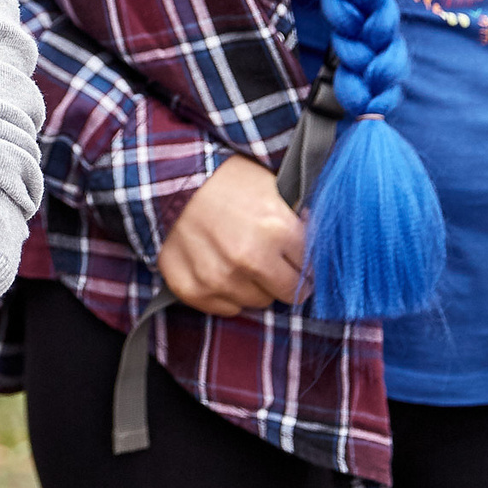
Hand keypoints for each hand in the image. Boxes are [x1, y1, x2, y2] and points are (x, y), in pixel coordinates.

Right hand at [159, 157, 306, 316]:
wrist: (166, 179)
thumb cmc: (224, 179)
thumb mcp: (272, 186)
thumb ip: (297, 220)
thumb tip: (320, 246)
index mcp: (278, 229)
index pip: (311, 269)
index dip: (306, 261)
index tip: (296, 257)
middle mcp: (250, 259)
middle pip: (289, 293)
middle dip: (285, 277)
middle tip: (272, 261)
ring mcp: (220, 278)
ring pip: (258, 302)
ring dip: (254, 285)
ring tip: (240, 258)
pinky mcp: (193, 290)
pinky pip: (227, 308)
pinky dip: (226, 293)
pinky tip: (219, 267)